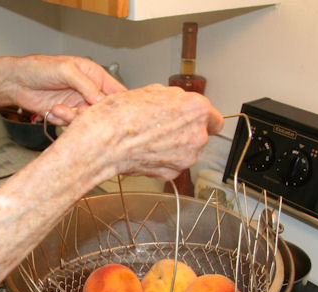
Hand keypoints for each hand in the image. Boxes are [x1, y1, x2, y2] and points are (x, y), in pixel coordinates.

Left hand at [6, 55, 126, 124]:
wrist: (15, 82)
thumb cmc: (38, 68)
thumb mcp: (65, 70)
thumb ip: (86, 84)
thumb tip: (102, 99)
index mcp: (94, 75)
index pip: (117, 91)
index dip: (119, 103)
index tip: (115, 111)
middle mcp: (89, 91)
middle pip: (104, 110)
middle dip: (94, 114)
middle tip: (81, 111)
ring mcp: (78, 104)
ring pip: (89, 120)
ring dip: (74, 118)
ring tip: (59, 109)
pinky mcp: (67, 115)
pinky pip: (73, 124)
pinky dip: (63, 120)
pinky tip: (53, 110)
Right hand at [54, 84, 223, 184]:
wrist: (102, 143)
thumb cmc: (120, 115)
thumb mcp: (151, 92)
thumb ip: (174, 99)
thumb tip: (177, 102)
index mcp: (196, 110)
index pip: (215, 118)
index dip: (203, 118)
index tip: (195, 120)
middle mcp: (197, 135)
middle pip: (199, 134)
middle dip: (184, 130)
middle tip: (162, 125)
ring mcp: (186, 157)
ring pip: (186, 150)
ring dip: (174, 145)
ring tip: (149, 137)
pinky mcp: (172, 173)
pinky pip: (173, 164)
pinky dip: (163, 159)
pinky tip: (146, 150)